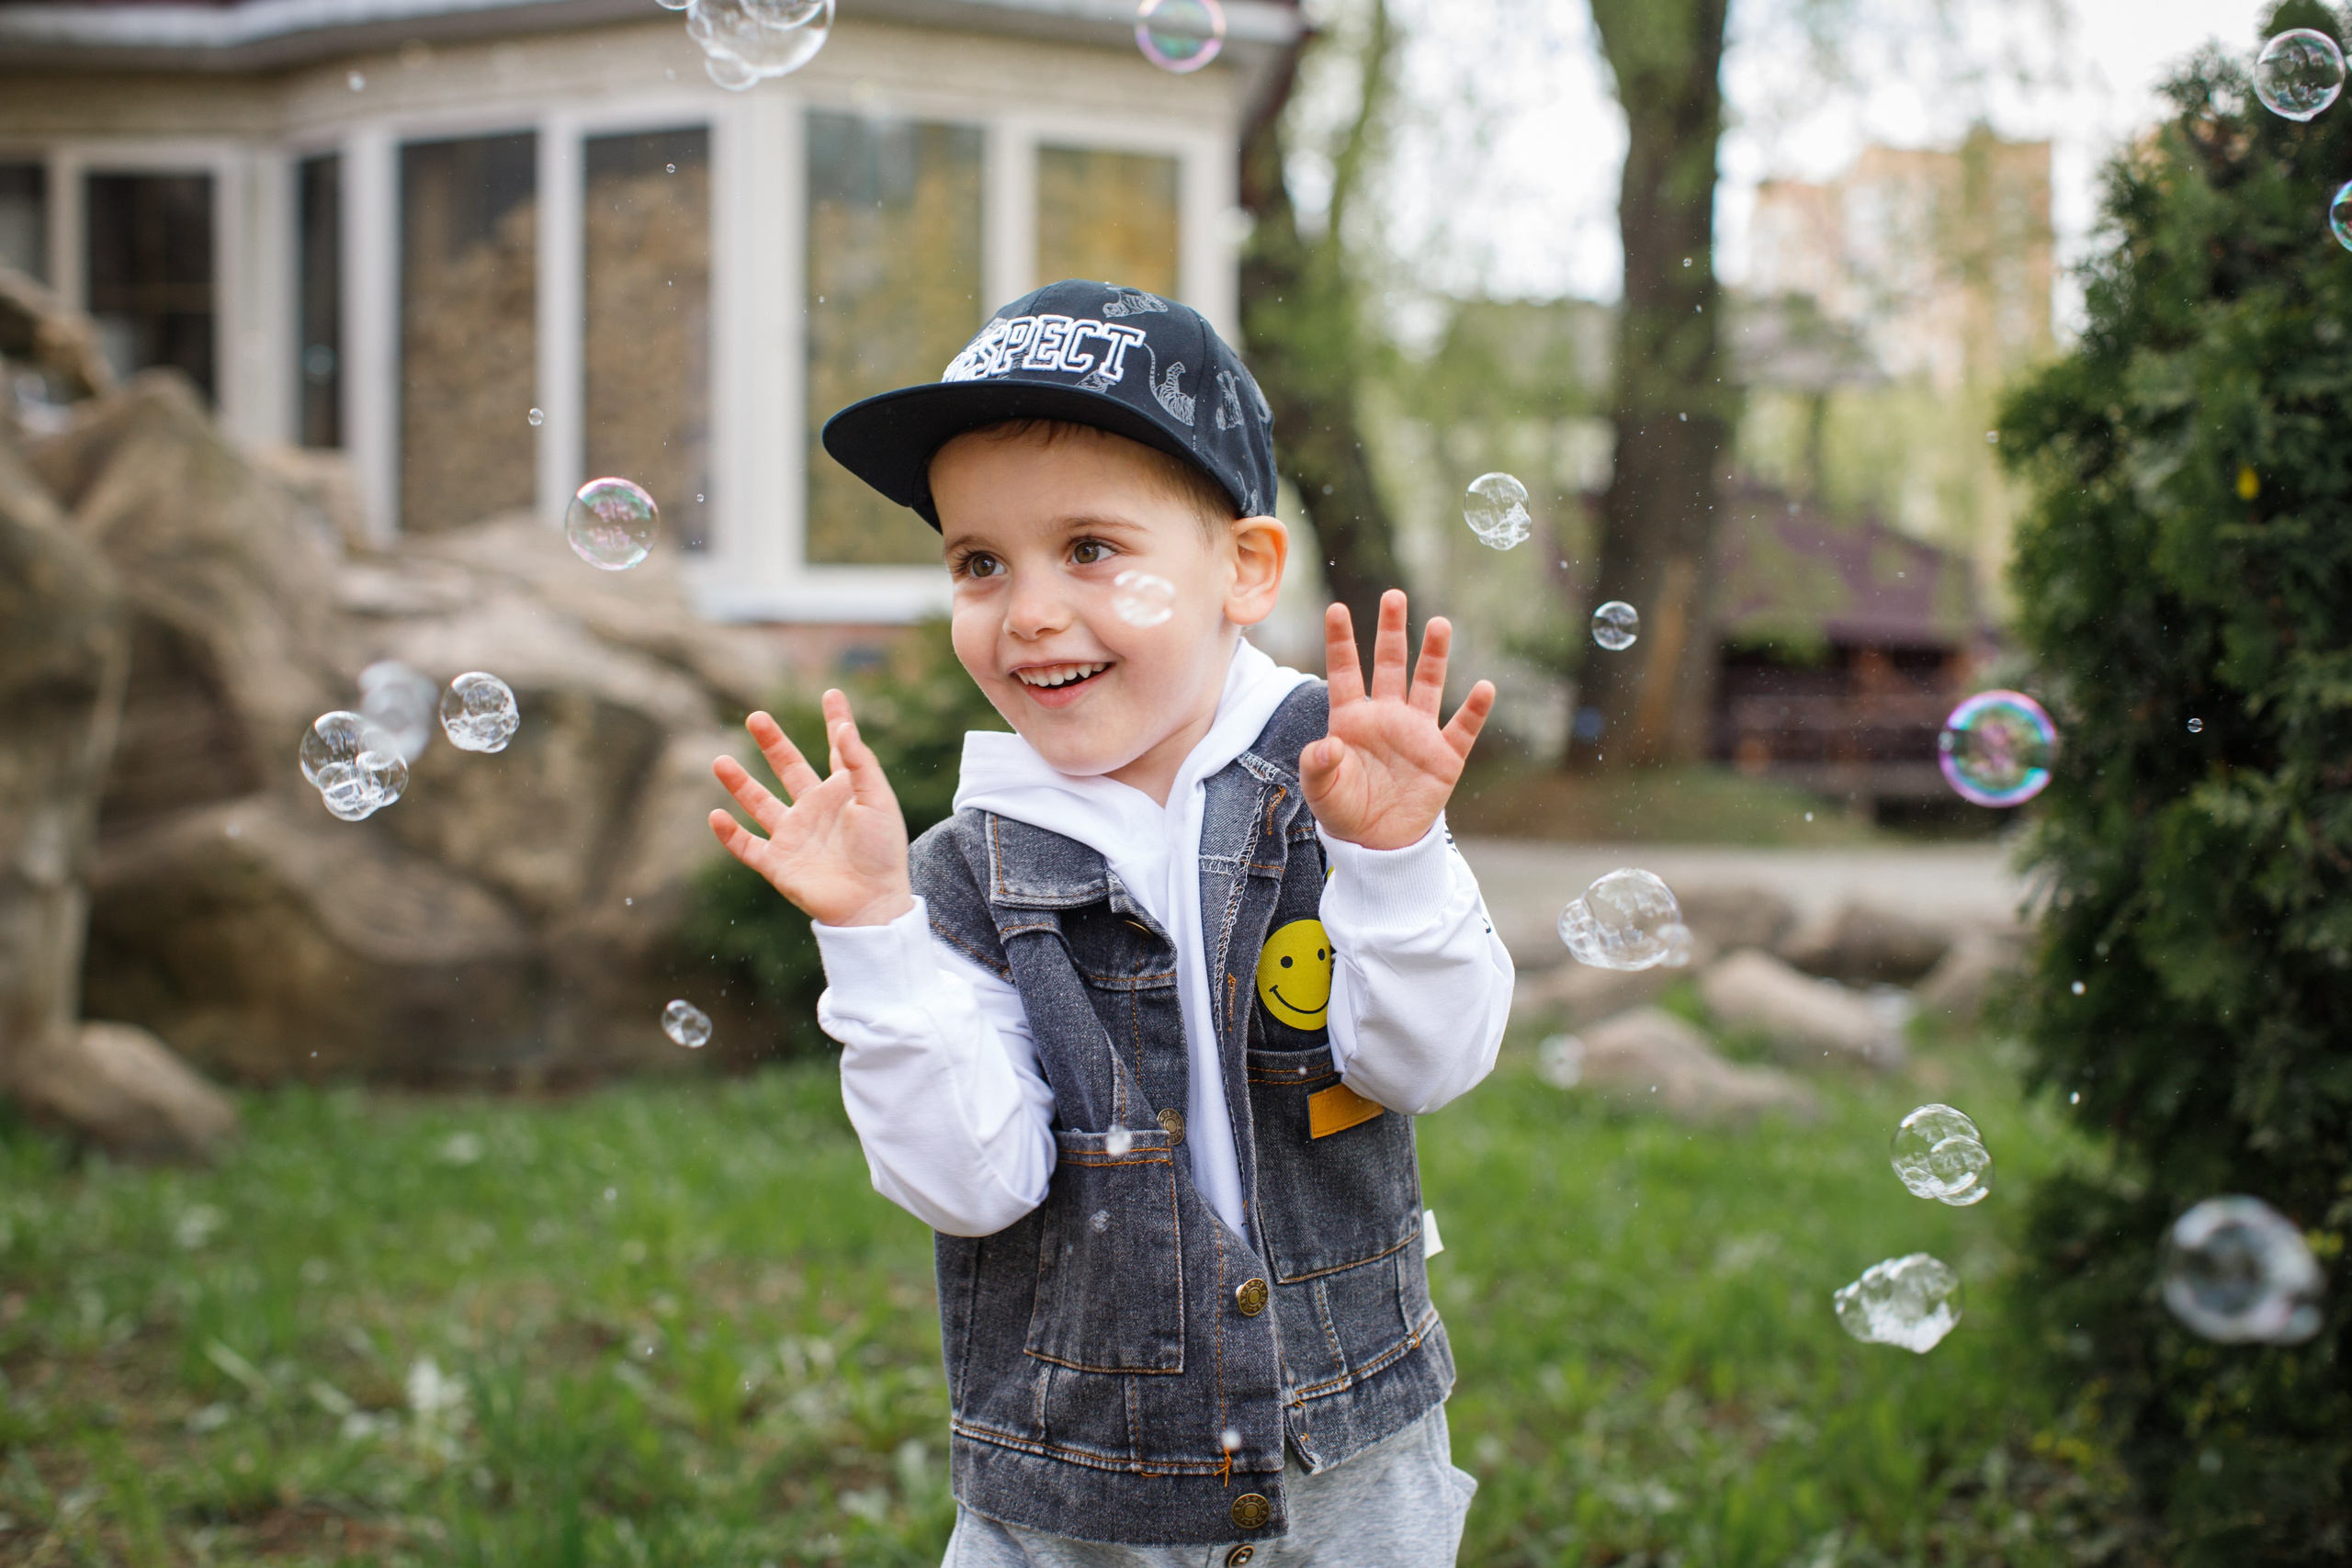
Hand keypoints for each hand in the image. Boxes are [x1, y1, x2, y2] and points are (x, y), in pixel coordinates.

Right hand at [708, 692, 913, 927]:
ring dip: (739, 783)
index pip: (838, 749)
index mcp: (844, 793)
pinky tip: (716, 815)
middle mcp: (816, 810)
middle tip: (756, 717)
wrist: (871, 902)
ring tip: (719, 760)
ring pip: (759, 804)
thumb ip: (858, 763)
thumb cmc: (882, 851)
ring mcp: (795, 836)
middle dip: (772, 743)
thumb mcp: (876, 799)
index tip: (832, 694)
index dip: (836, 721)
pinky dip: (729, 834)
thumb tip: (844, 727)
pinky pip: (748, 847)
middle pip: (789, 768)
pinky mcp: (778, 863)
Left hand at [1302, 591, 1493, 851]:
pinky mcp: (1445, 756)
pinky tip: (1484, 687)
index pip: (1345, 672)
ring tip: (1439, 624)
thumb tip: (1328, 744)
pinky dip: (1475, 709)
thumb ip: (1318, 765)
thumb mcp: (1320, 790)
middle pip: (1390, 665)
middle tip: (1394, 596)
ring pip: (1428, 684)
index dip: (1341, 642)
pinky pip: (1463, 728)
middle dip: (1392, 631)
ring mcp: (1418, 733)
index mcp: (1351, 720)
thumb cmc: (1344, 809)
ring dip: (1434, 655)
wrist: (1378, 843)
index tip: (1337, 609)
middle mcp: (1387, 716)